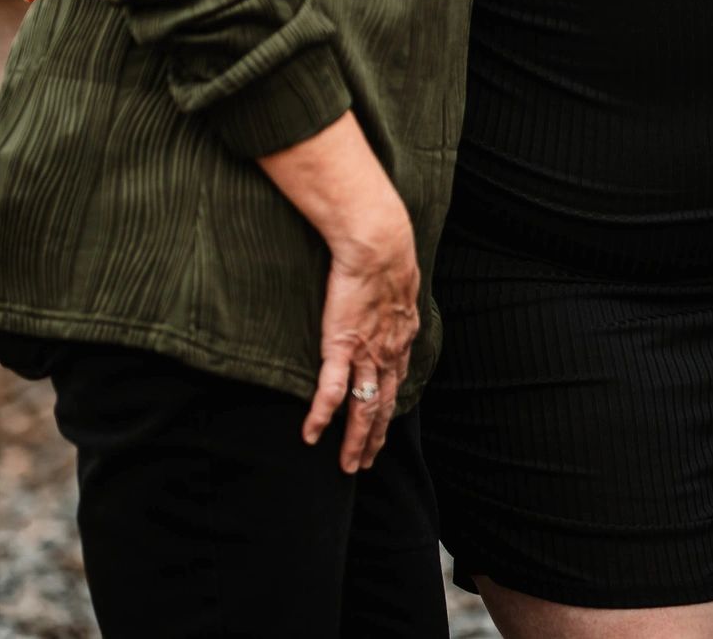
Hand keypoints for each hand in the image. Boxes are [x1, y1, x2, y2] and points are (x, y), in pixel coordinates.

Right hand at [304, 202, 418, 473]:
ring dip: (355, 440)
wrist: (379, 246)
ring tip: (347, 465)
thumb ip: (393, 305)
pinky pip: (331, 391)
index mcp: (401, 340)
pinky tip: (311, 436)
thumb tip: (391, 301)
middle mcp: (388, 354)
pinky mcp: (341, 345)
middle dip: (375, 438)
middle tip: (364, 463)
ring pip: (363, 408)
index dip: (389, 411)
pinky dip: (321, 416)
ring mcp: (366, 353)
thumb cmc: (386, 257)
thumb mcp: (399, 287)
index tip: (382, 429)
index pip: (396, 385)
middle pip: (383, 406)